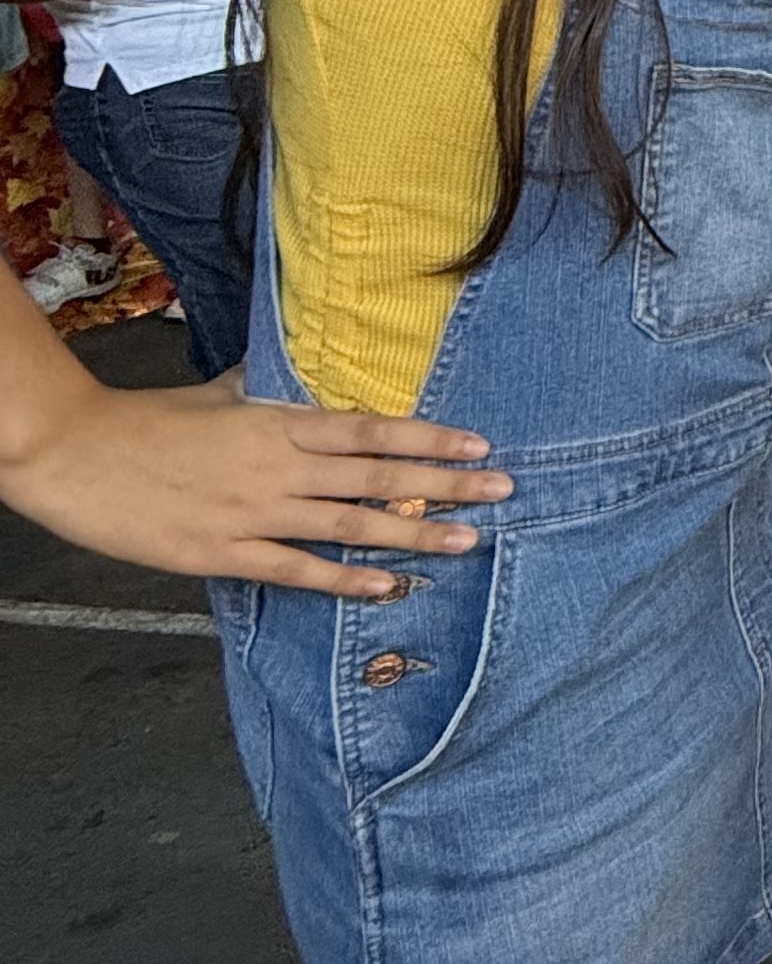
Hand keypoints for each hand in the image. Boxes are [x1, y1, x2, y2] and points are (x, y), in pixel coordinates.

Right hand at [4, 374, 509, 599]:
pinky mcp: (223, 552)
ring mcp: (253, 511)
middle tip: (503, 488)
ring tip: (467, 540)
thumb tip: (285, 379)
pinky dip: (346, 578)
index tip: (477, 442)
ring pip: (350, 523)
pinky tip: (388, 585)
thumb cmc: (142, 422)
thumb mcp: (212, 396)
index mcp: (275, 423)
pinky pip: (297, 569)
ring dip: (413, 532)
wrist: (74, 453)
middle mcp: (277, 466)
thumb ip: (259, 394)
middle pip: (376, 475)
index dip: (428, 437)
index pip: (369, 429)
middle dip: (445, 483)